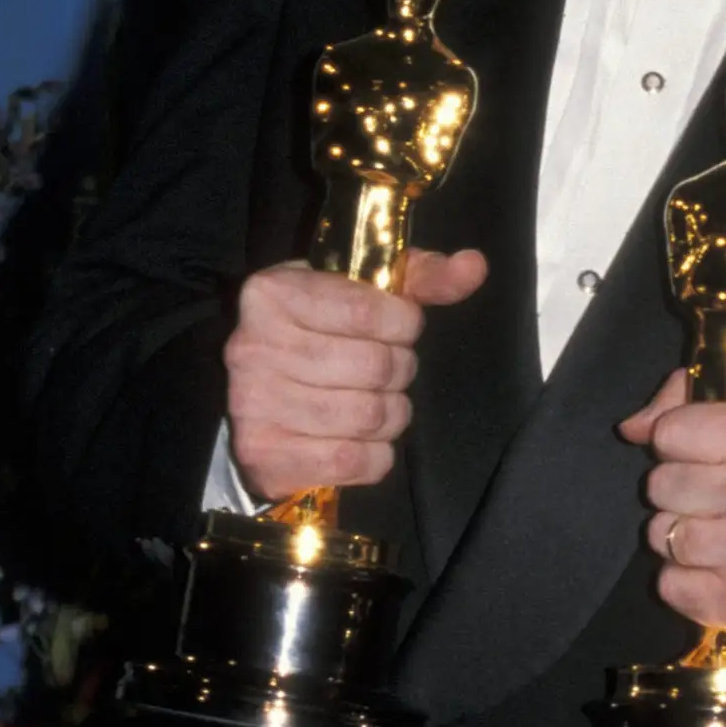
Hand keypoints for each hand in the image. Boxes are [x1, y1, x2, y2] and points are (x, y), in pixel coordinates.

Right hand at [222, 248, 488, 501]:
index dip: (404, 324)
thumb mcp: (362, 291)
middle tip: (388, 371)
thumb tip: (473, 266)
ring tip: (377, 403)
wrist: (260, 395)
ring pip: (368, 416)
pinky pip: (352, 460)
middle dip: (400, 370)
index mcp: (273, 294)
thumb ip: (421, 277)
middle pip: (374, 367)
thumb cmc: (322, 334)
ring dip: (392, 414)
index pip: (367, 312)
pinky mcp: (264, 456)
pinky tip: (361, 439)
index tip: (400, 328)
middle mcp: (252, 347)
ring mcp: (253, 404)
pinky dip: (374, 455)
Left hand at [620, 371, 725, 641]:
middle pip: (659, 486)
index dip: (682, 441)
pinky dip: (689, 578)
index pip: (669, 433)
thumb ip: (710, 397)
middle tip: (720, 494)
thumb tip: (633, 424)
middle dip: (683, 487)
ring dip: (685, 534)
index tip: (704, 452)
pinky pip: (670, 586)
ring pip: (660, 536)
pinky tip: (724, 567)